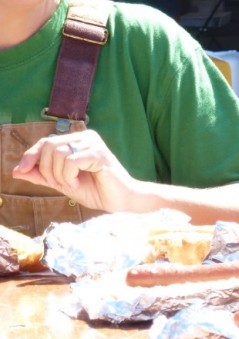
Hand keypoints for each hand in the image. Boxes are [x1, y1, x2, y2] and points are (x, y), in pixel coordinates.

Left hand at [12, 129, 137, 212]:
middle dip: (47, 169)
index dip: (31, 155)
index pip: (46, 141)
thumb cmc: (96, 191)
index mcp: (78, 140)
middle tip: (59, 183)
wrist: (120, 201)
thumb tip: (16, 171)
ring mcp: (94, 144)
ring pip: (58, 153)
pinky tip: (77, 182)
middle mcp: (86, 137)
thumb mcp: (62, 183)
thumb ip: (42, 176)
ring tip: (71, 184)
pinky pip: (70, 161)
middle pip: (49, 145)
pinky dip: (68, 176)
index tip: (21, 170)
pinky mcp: (99, 154)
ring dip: (59, 175)